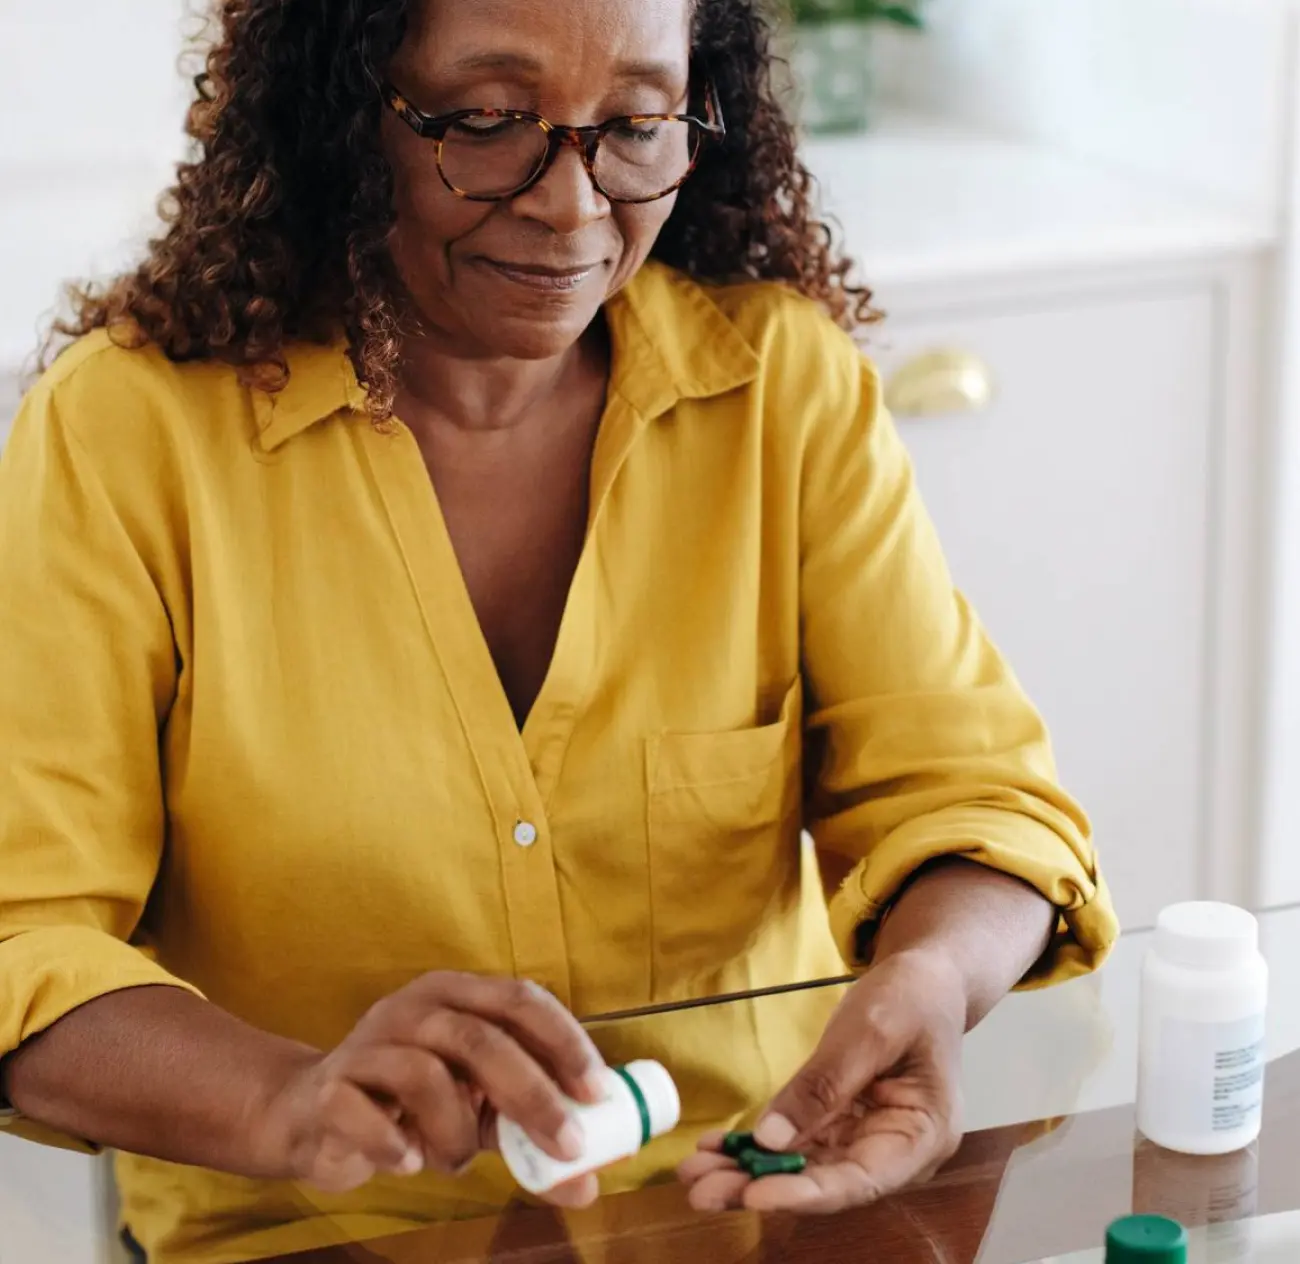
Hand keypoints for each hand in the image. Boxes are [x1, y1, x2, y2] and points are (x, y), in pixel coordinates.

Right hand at [249, 973, 607, 1204]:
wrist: (310, 1113)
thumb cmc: (410, 1105)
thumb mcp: (474, 1110)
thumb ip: (525, 1135)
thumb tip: (587, 1182)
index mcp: (457, 995)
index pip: (520, 999)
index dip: (564, 1041)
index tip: (598, 1091)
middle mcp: (414, 1007)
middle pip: (480, 1038)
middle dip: (532, 1095)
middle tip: (566, 1145)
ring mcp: (367, 1044)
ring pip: (425, 1076)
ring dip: (455, 1133)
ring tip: (455, 1160)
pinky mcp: (328, 1087)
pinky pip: (363, 1112)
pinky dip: (394, 1144)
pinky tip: (407, 1160)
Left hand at [678, 949, 965, 1212]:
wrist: (925, 978)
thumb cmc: (912, 998)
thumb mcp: (870, 1030)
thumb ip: (824, 1085)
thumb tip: (771, 1138)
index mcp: (923, 1136)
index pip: (861, 1180)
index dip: (806, 1193)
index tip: (755, 1192)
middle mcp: (896, 1151)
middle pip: (826, 1181)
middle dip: (762, 1186)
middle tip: (702, 1190)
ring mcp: (868, 1140)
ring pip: (806, 1167)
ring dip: (750, 1171)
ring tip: (695, 1172)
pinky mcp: (845, 1125)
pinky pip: (800, 1143)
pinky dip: (759, 1146)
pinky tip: (717, 1148)